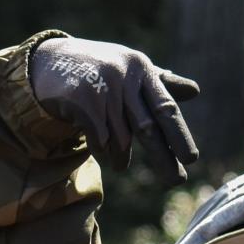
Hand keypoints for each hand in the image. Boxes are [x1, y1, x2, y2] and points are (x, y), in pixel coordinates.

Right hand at [29, 36, 200, 183]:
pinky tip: (98, 147)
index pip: (165, 107)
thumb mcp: (131, 73)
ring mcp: (102, 87)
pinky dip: (100, 149)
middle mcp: (124, 75)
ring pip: (120, 140)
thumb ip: (160, 85)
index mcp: (141, 69)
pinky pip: (99, 140)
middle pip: (147, 127)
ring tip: (119, 163)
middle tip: (177, 181)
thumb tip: (195, 91)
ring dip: (120, 156)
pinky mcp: (81, 100)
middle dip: (163, 157)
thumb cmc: (100, 70)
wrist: (48, 62)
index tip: (191, 159)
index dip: (179, 134)